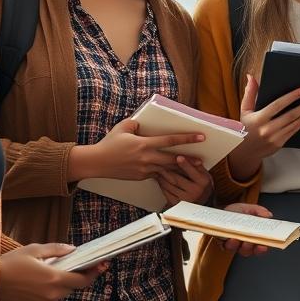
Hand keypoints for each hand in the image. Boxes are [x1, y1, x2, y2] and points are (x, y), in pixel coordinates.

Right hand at [0, 243, 105, 300]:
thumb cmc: (12, 262)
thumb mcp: (36, 249)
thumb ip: (57, 249)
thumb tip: (73, 249)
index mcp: (54, 278)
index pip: (82, 280)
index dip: (94, 273)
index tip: (102, 265)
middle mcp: (51, 294)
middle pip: (72, 286)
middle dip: (75, 276)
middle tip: (75, 264)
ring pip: (61, 293)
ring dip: (61, 283)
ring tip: (51, 271)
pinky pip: (49, 299)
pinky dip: (50, 290)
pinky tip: (41, 280)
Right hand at [68, 119, 205, 181]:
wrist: (97, 163)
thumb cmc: (110, 143)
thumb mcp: (123, 127)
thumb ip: (136, 123)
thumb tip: (143, 123)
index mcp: (144, 144)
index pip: (170, 141)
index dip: (187, 138)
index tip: (201, 137)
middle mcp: (147, 158)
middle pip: (173, 159)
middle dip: (189, 160)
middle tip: (202, 160)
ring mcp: (144, 170)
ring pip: (167, 170)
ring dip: (179, 169)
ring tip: (192, 169)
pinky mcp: (141, 177)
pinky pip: (156, 175)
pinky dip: (165, 173)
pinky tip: (173, 174)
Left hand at [156, 155, 214, 205]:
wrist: (202, 202)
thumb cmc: (201, 185)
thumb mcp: (204, 174)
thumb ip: (197, 165)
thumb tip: (192, 155)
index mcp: (202, 182)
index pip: (192, 172)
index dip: (185, 164)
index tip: (178, 157)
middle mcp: (194, 191)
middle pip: (177, 179)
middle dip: (167, 169)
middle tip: (160, 161)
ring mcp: (185, 199)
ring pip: (169, 186)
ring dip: (162, 177)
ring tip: (158, 169)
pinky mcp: (177, 204)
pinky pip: (166, 193)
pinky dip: (161, 185)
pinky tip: (160, 179)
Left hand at [214, 203, 271, 257]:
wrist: (223, 211)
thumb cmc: (237, 212)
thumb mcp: (249, 208)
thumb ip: (259, 211)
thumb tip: (268, 215)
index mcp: (254, 236)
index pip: (260, 246)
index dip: (262, 249)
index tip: (263, 246)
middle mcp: (244, 243)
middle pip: (248, 251)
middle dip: (249, 247)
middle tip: (249, 242)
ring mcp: (233, 244)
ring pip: (236, 249)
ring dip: (237, 245)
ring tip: (237, 239)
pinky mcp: (222, 243)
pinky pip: (225, 246)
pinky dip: (227, 243)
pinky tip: (229, 238)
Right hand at [226, 75, 299, 179]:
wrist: (244, 151)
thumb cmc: (245, 127)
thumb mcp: (244, 110)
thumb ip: (250, 93)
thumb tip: (251, 77)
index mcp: (259, 118)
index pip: (278, 105)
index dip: (292, 97)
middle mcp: (267, 129)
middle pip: (291, 115)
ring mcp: (275, 137)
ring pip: (295, 124)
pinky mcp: (279, 143)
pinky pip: (294, 131)